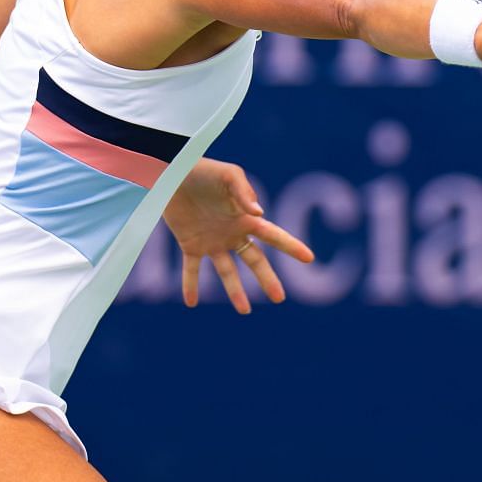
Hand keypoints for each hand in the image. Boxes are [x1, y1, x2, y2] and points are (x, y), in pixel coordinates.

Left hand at [163, 158, 315, 312]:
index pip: (274, 236)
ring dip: (235, 291)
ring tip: (244, 310)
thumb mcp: (229, 175)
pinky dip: (190, 285)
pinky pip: (192, 269)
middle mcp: (233, 233)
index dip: (291, 247)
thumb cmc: (205, 171)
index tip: (309, 258)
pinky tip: (191, 302)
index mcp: (246, 218)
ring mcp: (213, 241)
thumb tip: (260, 214)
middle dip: (268, 279)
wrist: (172, 173)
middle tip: (280, 298)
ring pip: (227, 271)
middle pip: (255, 261)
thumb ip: (244, 193)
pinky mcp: (191, 244)